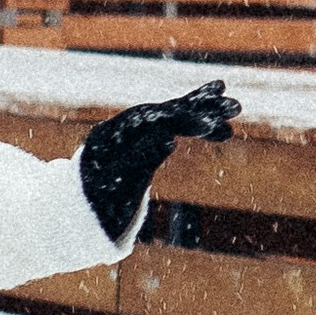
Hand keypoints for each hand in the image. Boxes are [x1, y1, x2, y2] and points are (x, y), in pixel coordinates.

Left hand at [78, 81, 239, 242]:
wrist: (80, 206)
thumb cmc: (95, 201)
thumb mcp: (113, 186)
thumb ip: (137, 161)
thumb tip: (168, 139)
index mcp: (111, 136)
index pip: (148, 122)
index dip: (179, 120)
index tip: (207, 124)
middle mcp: (123, 126)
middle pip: (164, 112)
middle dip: (199, 110)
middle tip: (233, 109)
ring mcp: (134, 129)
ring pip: (172, 114)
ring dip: (204, 110)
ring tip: (235, 108)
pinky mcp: (145, 135)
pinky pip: (174, 122)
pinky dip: (197, 116)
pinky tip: (221, 112)